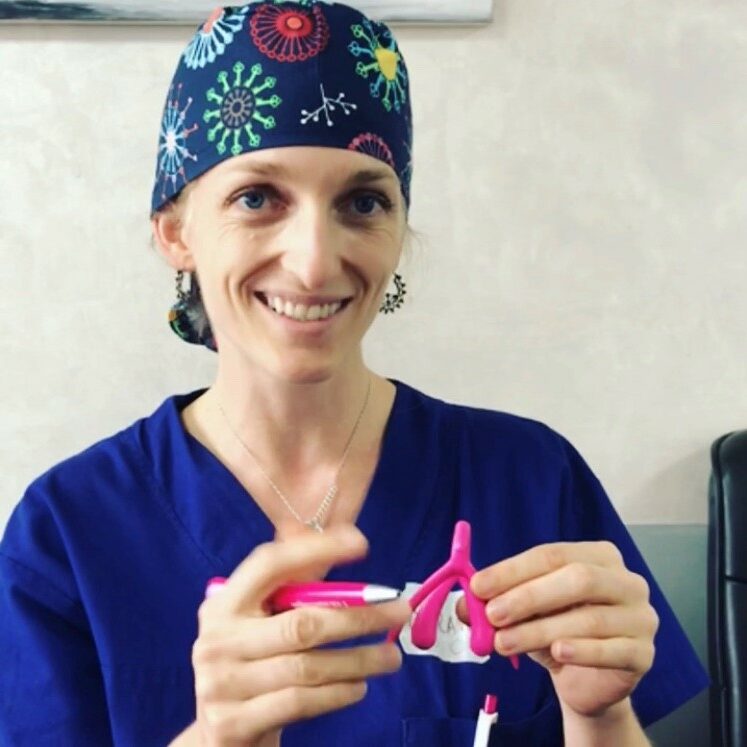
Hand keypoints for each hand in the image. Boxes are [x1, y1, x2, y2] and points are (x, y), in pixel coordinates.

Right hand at [192, 526, 410, 746]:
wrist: (217, 734)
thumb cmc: (252, 663)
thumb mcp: (260, 621)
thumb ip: (292, 584)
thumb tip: (343, 538)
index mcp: (223, 604)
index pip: (269, 564)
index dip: (314, 549)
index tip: (360, 543)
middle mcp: (216, 640)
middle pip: (302, 623)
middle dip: (359, 616)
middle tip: (399, 612)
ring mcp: (221, 684)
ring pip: (307, 667)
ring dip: (358, 660)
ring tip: (392, 657)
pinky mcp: (232, 724)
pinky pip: (300, 702)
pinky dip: (337, 694)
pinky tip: (360, 687)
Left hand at [456, 541, 658, 717]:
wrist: (587, 681)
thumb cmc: (558, 631)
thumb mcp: (525, 612)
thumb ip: (496, 602)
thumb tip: (463, 603)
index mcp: (597, 556)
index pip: (552, 555)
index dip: (513, 570)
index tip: (478, 585)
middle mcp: (626, 581)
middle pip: (578, 579)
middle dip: (529, 596)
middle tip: (492, 614)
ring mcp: (640, 617)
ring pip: (589, 618)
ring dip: (540, 630)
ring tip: (504, 642)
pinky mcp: (645, 654)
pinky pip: (613, 650)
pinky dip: (581, 651)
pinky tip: (556, 654)